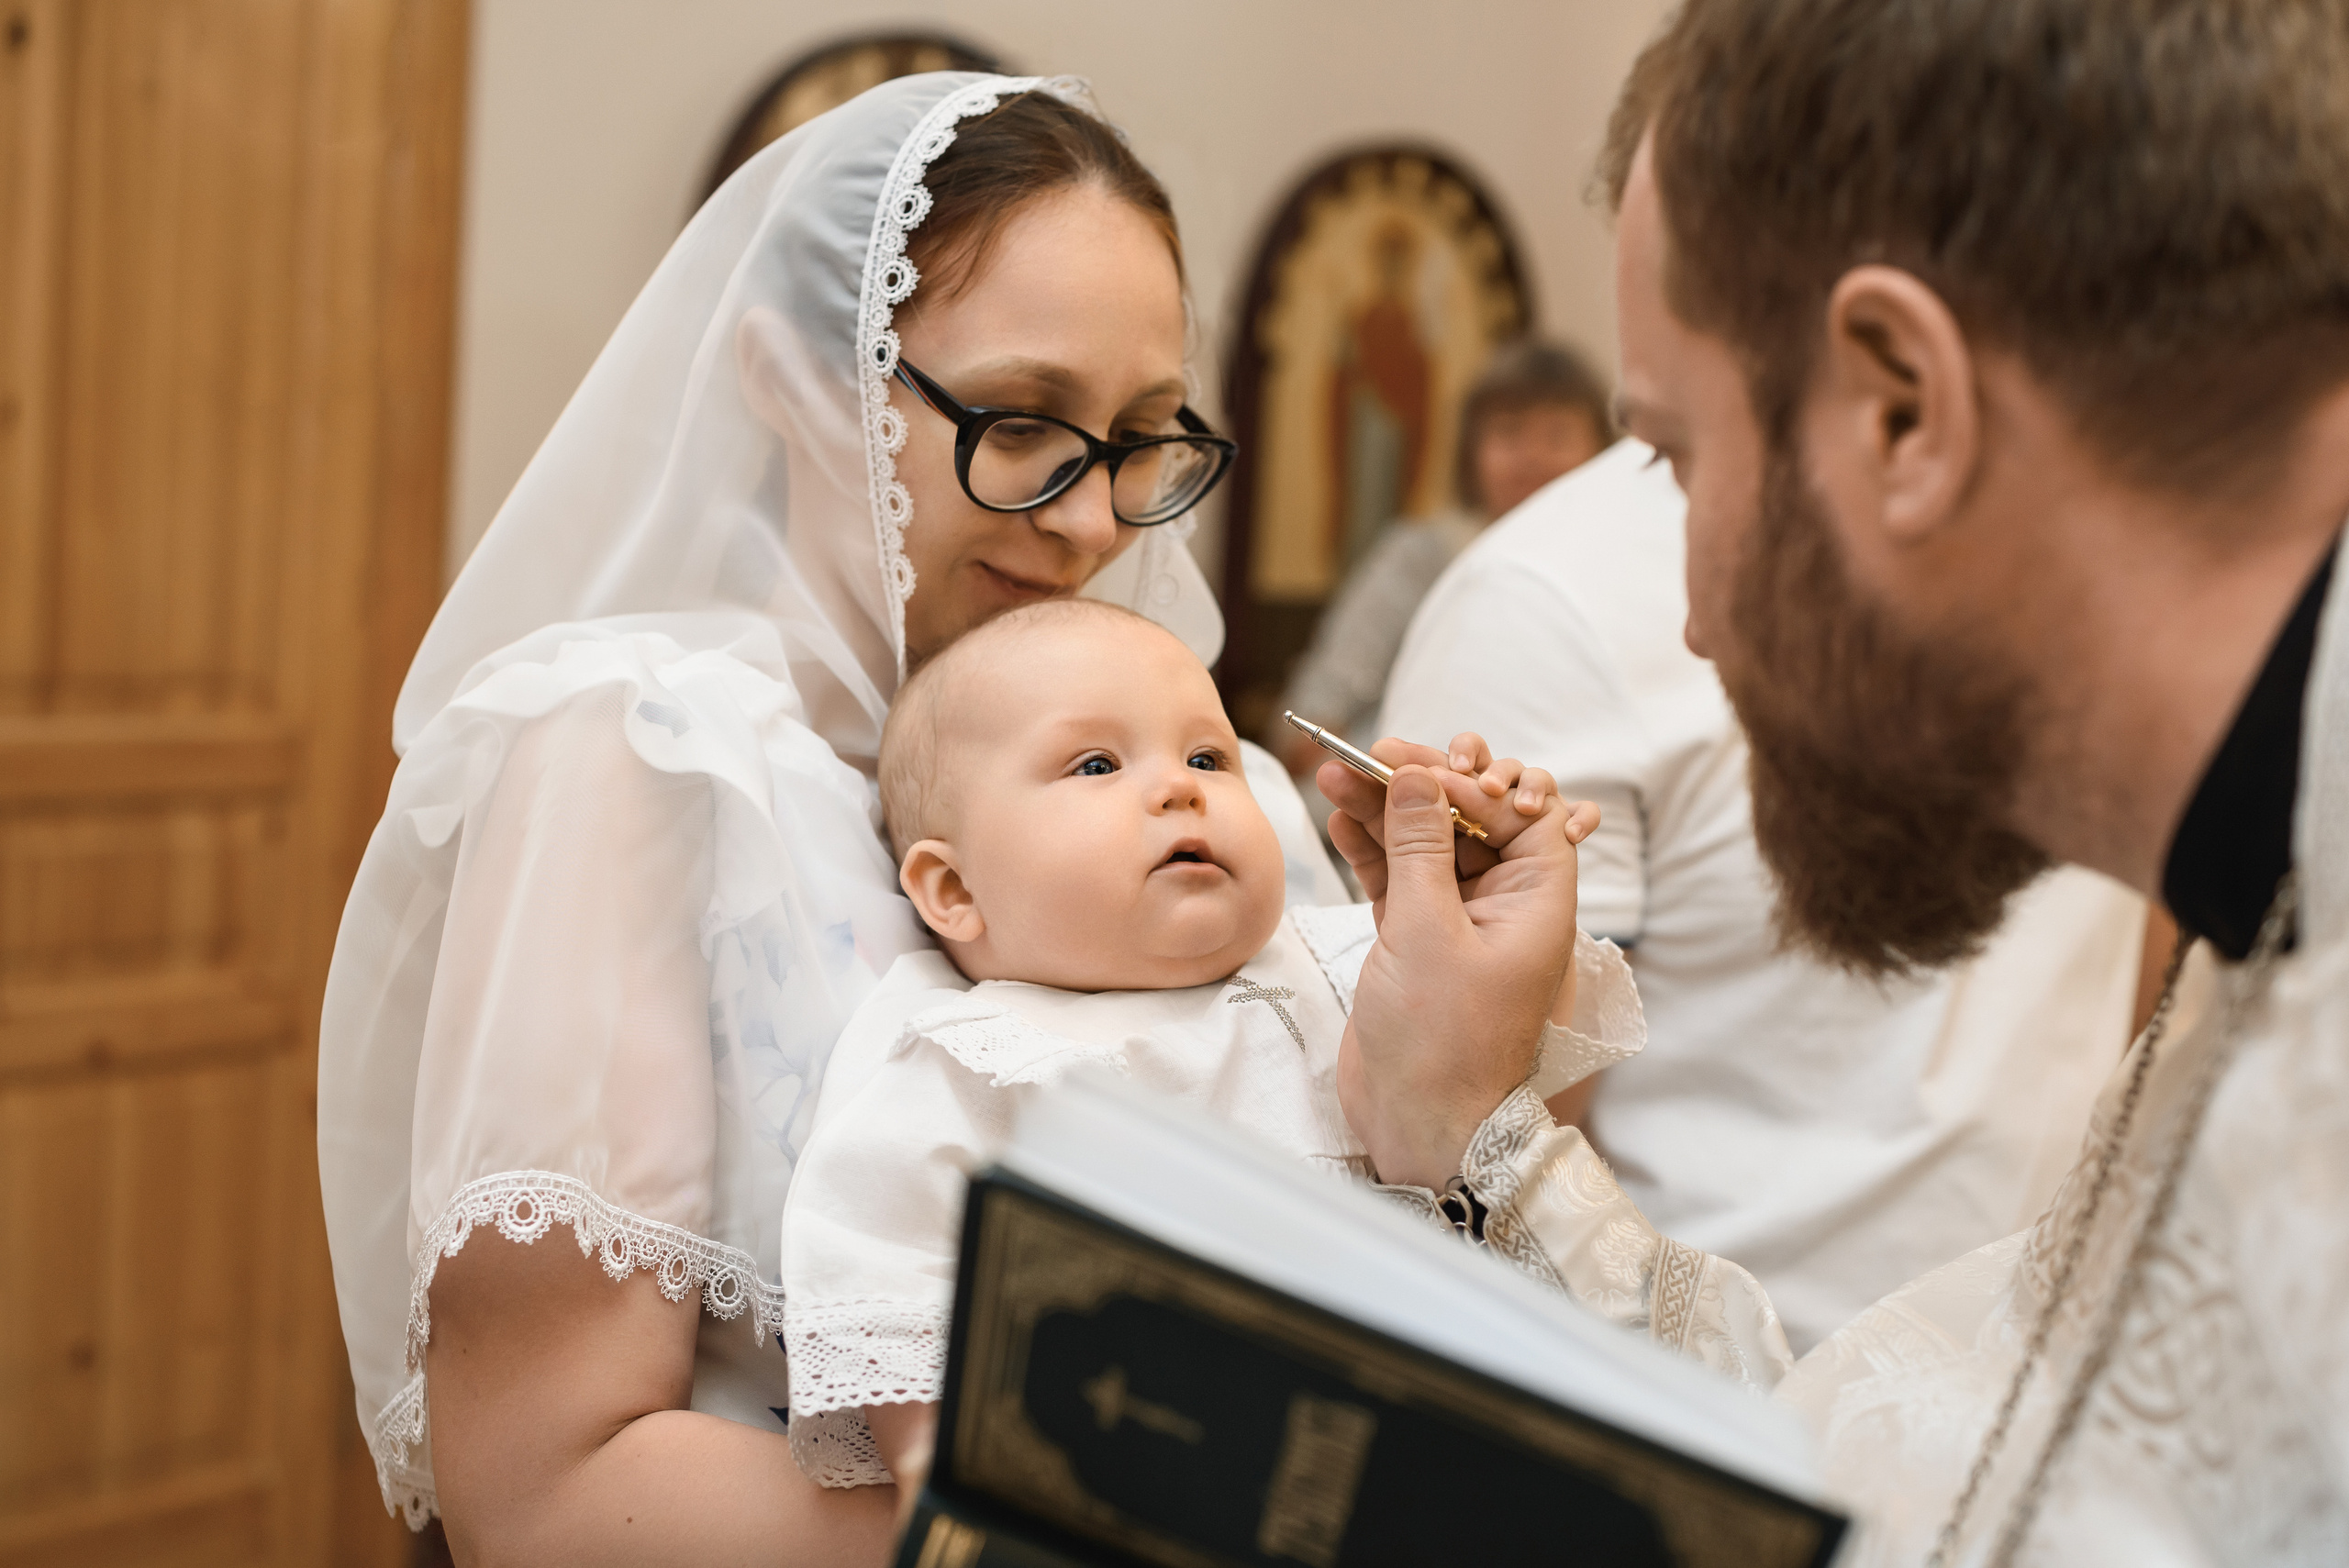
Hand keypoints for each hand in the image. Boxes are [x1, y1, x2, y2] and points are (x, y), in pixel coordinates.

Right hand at [1323, 745, 1584, 1189]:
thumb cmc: (1443, 1041)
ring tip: (1334, 773)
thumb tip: (1418, 776)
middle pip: (1469, 820)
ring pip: (1425, 844)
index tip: (1420, 767)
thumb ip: (1421, 847)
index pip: (1523, 814)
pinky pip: (1396, 878)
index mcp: (1538, 903)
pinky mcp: (1417, 940)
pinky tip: (1339, 819)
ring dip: (1383, 809)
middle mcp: (1504, 906)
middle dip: (1420, 785)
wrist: (1421, 1124)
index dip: (1475, 782)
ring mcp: (1458, 923)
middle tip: (1371, 755)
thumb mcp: (1429, 931)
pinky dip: (1369, 849)